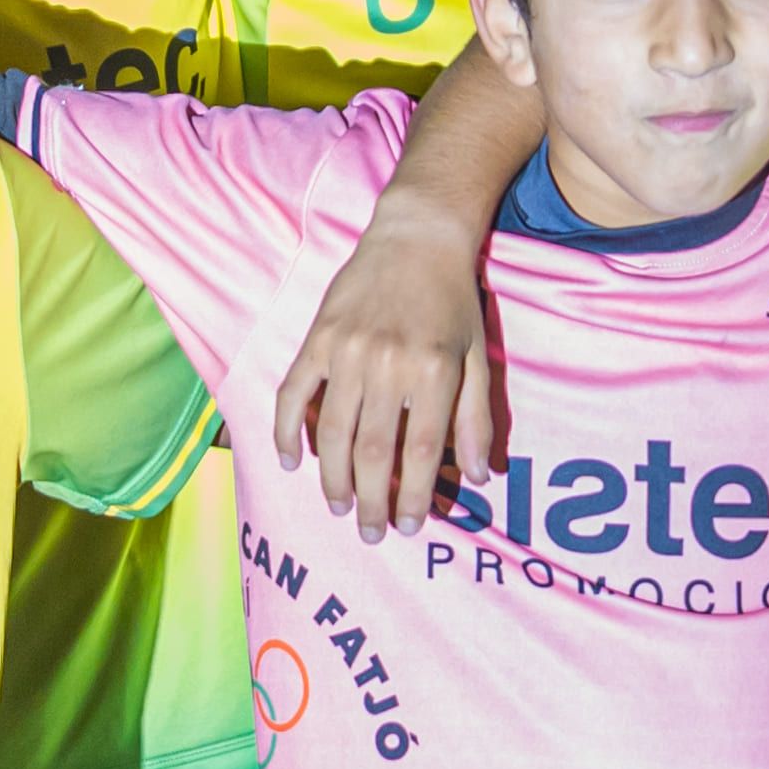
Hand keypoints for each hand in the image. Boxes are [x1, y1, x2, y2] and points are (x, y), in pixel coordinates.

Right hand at [270, 208, 503, 533]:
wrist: (416, 236)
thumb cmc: (453, 300)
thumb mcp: (478, 355)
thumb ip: (476, 416)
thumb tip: (479, 475)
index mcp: (433, 371)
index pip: (422, 451)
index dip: (415, 495)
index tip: (410, 525)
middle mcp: (388, 364)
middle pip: (374, 452)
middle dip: (371, 500)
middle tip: (369, 532)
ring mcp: (347, 351)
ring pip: (334, 432)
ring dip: (333, 477)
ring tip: (339, 506)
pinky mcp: (317, 339)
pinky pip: (294, 394)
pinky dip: (289, 430)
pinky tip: (291, 460)